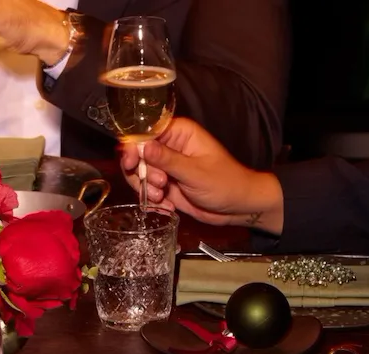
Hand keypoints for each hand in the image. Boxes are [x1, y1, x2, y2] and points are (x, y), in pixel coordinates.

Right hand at [118, 118, 284, 232]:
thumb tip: (142, 146)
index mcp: (179, 133)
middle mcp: (169, 146)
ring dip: (145, 187)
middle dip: (142, 172)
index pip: (146, 132)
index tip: (132, 163)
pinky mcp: (163, 183)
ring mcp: (164, 166)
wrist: (237, 207)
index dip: (133, 146)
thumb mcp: (195, 173)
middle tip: (159, 184)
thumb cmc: (224, 183)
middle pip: (136, 153)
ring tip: (162, 198)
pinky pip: (144, 188)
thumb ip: (167, 160)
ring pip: (137, 172)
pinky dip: (150, 199)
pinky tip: (167, 206)